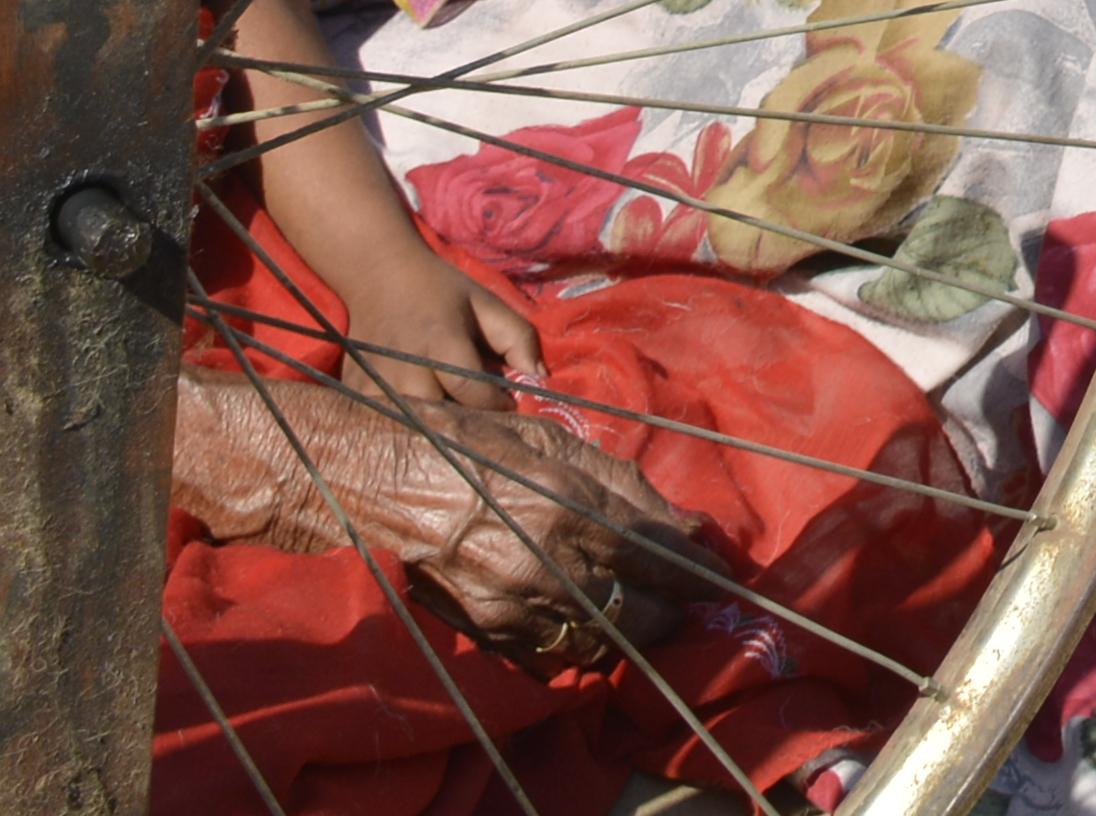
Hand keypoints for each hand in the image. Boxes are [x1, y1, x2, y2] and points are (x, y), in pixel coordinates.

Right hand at [169, 371, 719, 668]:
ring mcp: (515, 604)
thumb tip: (682, 522)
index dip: (697, 568)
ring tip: (648, 613)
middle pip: (641, 608)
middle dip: (674, 605)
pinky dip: (583, 644)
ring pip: (603, 639)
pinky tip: (591, 624)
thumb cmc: (460, 443)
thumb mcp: (543, 440)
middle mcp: (547, 561)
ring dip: (633, 630)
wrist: (371, 484)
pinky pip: (555, 654)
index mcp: (566, 504)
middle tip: (691, 598)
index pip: (657, 551)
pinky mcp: (488, 631)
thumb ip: (616, 481)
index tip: (724, 572)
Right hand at [327, 237, 526, 414]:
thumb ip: (517, 337)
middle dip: (466, 424)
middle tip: (483, 423)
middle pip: (439, 415)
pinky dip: (402, 428)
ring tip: (453, 425)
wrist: (379, 274)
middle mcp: (405, 365)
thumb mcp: (485, 303)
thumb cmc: (439, 290)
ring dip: (434, 430)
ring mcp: (375, 380)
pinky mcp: (354, 389)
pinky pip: (382, 424)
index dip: (494, 405)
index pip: (470, 390)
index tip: (508, 404)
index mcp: (441, 340)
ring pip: (409, 425)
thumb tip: (539, 377)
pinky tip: (420, 421)